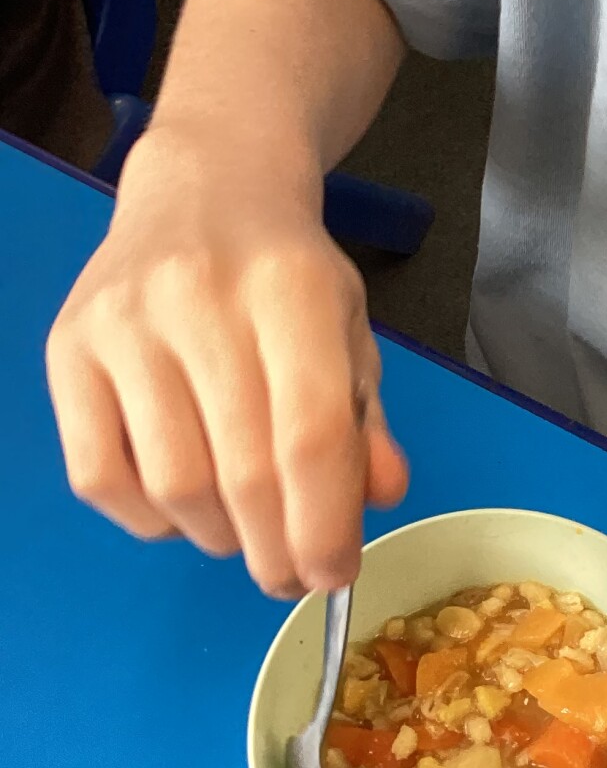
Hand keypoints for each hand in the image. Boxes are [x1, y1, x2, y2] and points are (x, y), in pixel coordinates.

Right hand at [46, 132, 407, 596]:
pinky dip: (150, 519)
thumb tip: (380, 497)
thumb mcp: (348, 332)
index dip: (325, 525)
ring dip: (219, 537)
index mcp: (290, 289)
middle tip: (293, 574)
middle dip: (276, 550)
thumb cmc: (286, 275)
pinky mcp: (65, 350)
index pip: (309, 436)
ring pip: (174, 487)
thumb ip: (366, 421)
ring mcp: (122, 325)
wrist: (202, 192)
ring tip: (245, 530)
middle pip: (243, 473)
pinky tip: (184, 506)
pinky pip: (100, 478)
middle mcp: (198, 299)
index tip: (335, 575)